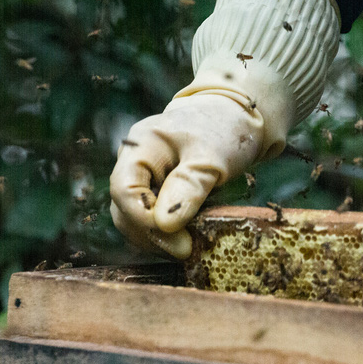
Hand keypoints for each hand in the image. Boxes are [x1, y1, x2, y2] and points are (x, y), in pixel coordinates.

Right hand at [107, 0, 340, 258]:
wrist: (239, 114)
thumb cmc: (227, 128)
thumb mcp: (213, 157)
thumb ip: (188, 187)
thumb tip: (164, 225)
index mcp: (141, 145)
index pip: (124, 190)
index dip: (145, 222)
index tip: (180, 244)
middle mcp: (134, 160)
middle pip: (123, 209)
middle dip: (151, 235)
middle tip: (187, 249)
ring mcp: (143, 175)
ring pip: (133, 218)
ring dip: (157, 237)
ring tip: (190, 243)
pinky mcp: (156, 188)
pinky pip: (150, 217)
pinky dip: (166, 231)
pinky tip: (189, 235)